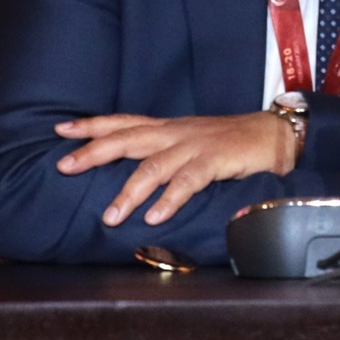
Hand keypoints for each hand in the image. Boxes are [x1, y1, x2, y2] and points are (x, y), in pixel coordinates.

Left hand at [55, 112, 293, 227]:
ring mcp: (196, 146)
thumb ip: (167, 153)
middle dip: (94, 152)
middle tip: (64, 167)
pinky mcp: (217, 160)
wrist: (278, 134)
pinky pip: (188, 181)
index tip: (61, 129)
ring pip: (153, 166)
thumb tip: (134, 174)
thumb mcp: (194, 141)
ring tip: (110, 216)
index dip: (93, 125)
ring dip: (129, 192)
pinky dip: (170, 199)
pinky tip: (155, 217)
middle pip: (128, 139)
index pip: (125, 122)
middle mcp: (177, 134)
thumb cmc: (234, 142)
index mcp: (170, 128)